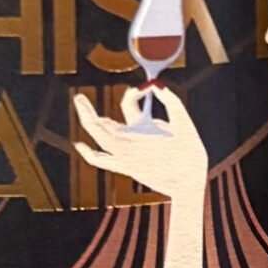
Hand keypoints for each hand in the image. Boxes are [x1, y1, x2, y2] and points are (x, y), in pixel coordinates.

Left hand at [73, 85, 208, 203]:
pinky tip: (79, 145)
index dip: (133, 93)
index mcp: (141, 132)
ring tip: (83, 107)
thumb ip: (170, 100)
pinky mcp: (125, 167)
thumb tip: (155, 84)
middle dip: (87, 109)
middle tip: (78, 97)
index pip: (128, 104)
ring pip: (98, 139)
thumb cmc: (188, 152)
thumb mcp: (183, 122)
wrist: (187, 183)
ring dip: (90, 122)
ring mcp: (123, 158)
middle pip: (98, 125)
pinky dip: (88, 152)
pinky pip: (100, 160)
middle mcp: (127, 146)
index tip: (146, 89)